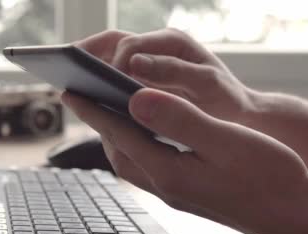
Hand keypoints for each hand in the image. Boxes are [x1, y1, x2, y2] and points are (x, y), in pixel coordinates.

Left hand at [62, 88, 307, 233]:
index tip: (70, 90)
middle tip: (85, 97)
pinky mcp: (190, 196)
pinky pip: (150, 169)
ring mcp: (178, 195)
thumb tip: (136, 100)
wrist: (294, 215)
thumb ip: (180, 120)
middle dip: (99, 123)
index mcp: (170, 173)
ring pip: (133, 162)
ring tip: (110, 113)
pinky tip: (148, 138)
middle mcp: (168, 187)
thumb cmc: (269, 176)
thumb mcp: (225, 141)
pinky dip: (139, 148)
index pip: (119, 135)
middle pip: (119, 151)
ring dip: (118, 137)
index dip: (93, 110)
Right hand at [76, 29, 253, 121]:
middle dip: (86, 57)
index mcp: (172, 43)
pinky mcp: (146, 83)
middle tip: (64, 73)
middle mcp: (158, 48)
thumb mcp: (207, 85)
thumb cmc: (228, 101)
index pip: (129, 44)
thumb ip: (174, 72)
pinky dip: (100, 88)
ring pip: (108, 59)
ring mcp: (150, 64)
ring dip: (88, 70)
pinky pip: (115, 80)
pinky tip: (90, 106)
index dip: (110, 62)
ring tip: (68, 88)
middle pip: (110, 44)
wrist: (242, 117)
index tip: (99, 80)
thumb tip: (133, 64)